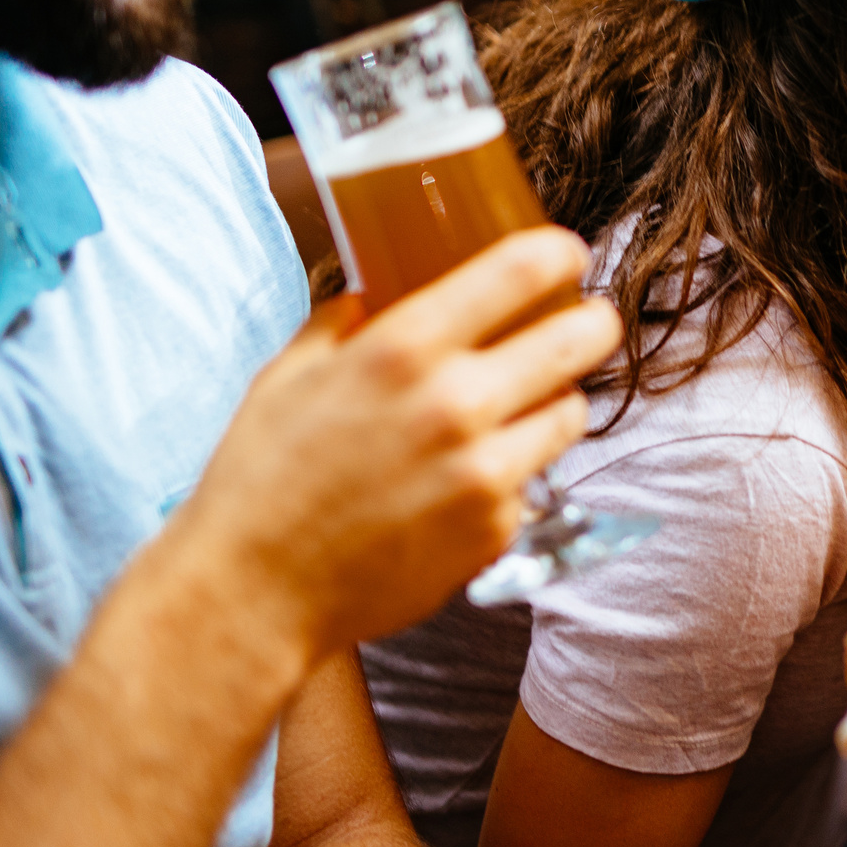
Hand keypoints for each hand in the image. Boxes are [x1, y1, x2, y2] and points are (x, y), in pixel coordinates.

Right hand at [176, 227, 622, 657]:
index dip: (558, 254)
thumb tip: (372, 292)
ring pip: (572, 411)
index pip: (522, 271)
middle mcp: (456, 404)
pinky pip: (533, 480)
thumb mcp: (288, 375)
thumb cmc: (260, 478)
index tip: (565, 256)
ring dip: (555, 400)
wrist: (254, 592)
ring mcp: (486, 472)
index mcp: (403, 349)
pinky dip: (513, 472)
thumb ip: (341, 322)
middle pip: (583, 338)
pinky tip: (467, 479)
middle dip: (592, 323)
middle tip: (586, 323)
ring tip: (522, 405)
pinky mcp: (497, 529)